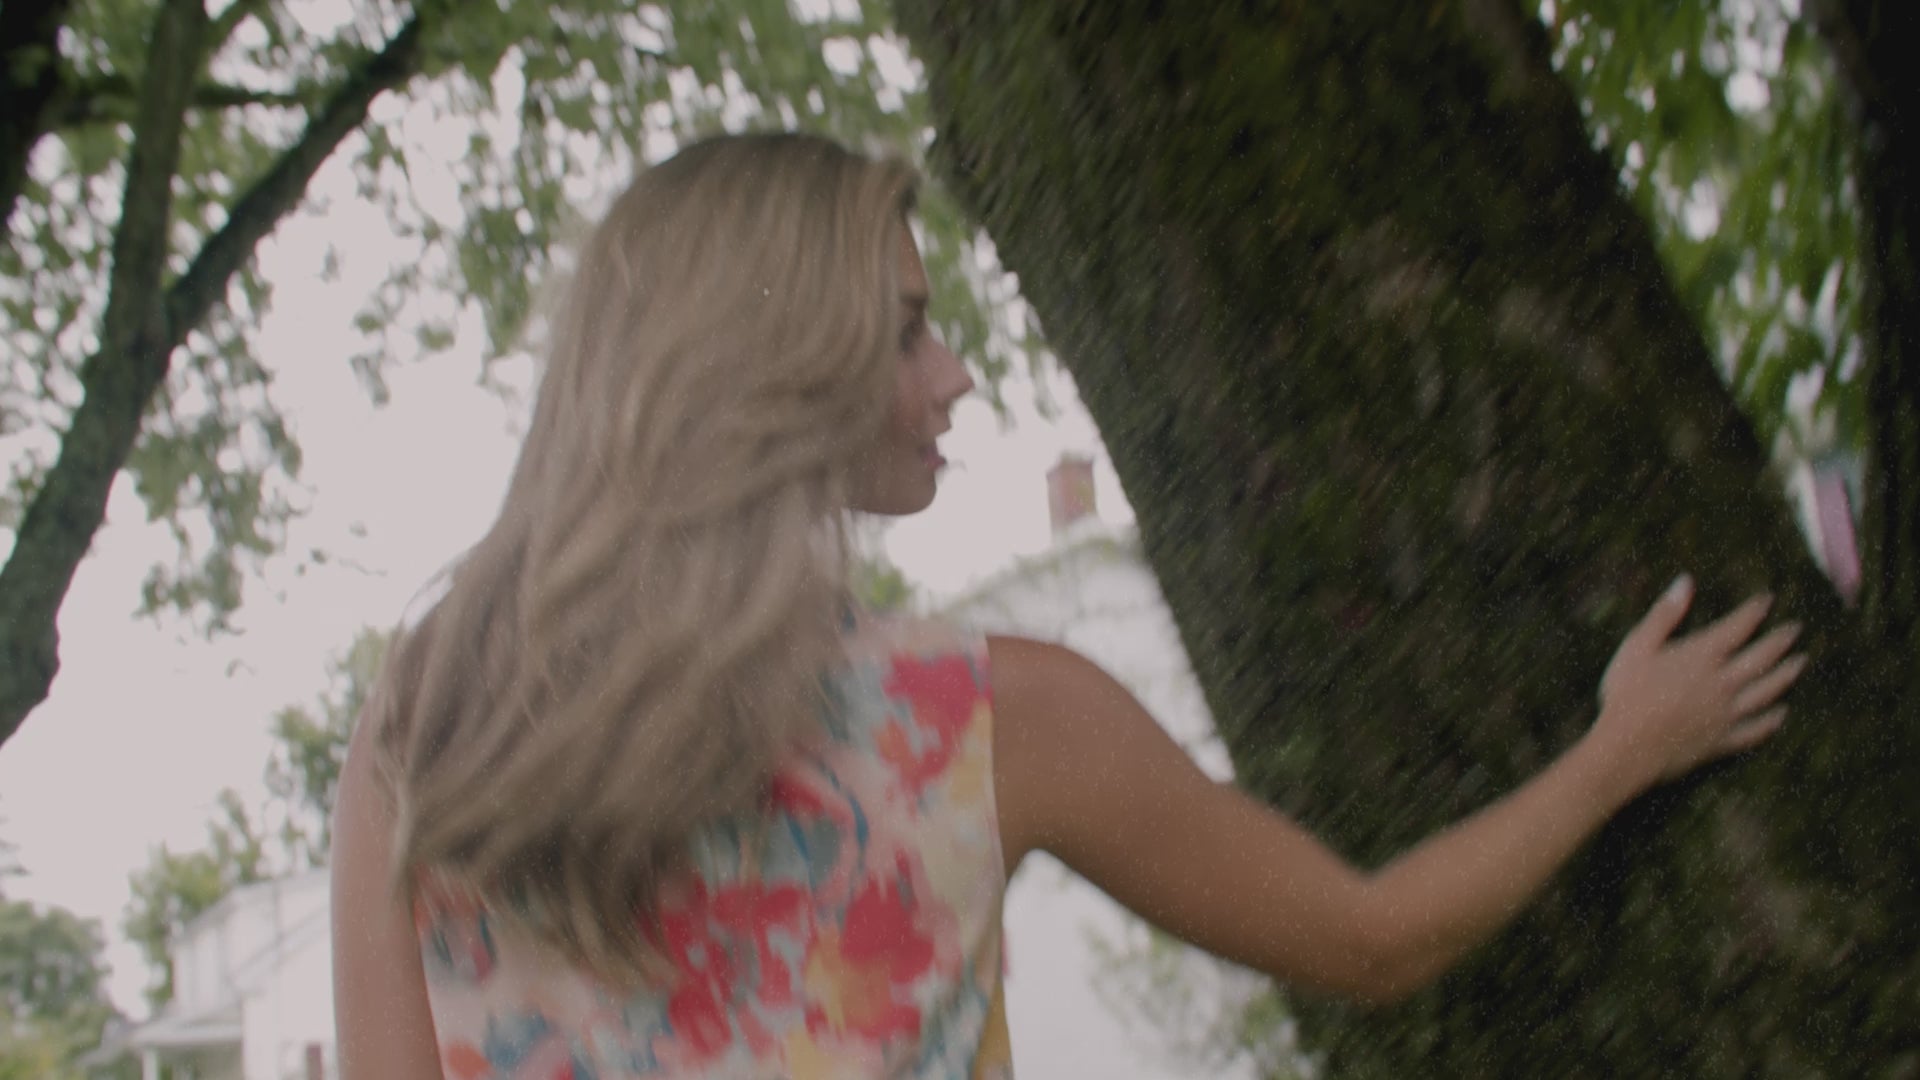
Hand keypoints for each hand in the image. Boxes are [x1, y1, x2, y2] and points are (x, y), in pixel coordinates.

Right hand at [1592, 575, 1805, 791]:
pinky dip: (1772, 720)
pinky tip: (1781, 714)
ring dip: (1786, 675)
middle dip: (1780, 641)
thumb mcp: (1638, 646)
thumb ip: (1664, 615)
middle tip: (1795, 629)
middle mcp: (1723, 682)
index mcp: (1702, 656)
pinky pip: (1756, 729)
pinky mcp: (1724, 740)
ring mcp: (1727, 713)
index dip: (1754, 612)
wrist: (1629, 746)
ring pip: (1767, 691)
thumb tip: (1685, 582)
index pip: (1737, 627)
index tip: (1767, 600)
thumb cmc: (1627, 694)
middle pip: (1761, 658)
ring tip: (1799, 663)